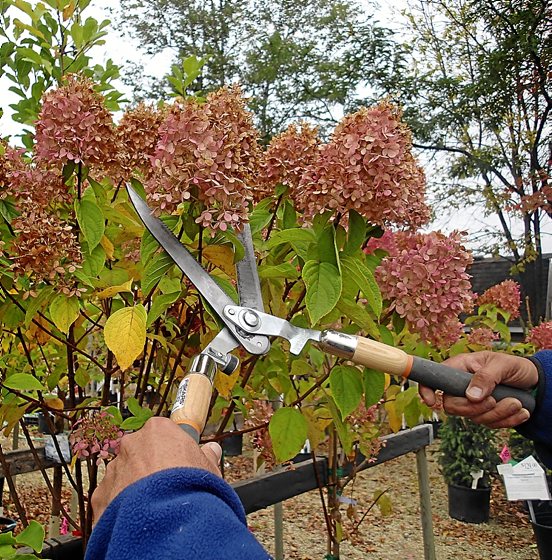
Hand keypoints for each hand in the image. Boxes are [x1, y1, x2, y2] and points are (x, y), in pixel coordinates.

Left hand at [91, 416, 221, 521]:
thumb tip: (212, 450)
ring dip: (134, 487)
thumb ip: (207, 455)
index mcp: (158, 430)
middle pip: (140, 452)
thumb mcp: (208, 467)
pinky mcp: (101, 495)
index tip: (178, 463)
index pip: (162, 434)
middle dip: (149, 466)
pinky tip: (138, 516)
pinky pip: (112, 498)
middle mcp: (131, 445)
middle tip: (166, 485)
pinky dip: (121, 506)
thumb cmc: (189, 486)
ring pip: (124, 475)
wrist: (166, 518)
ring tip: (153, 505)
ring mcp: (114, 469)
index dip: (172, 449)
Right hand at [419, 351, 537, 428]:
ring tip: (517, 402)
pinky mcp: (485, 414)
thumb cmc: (514, 366)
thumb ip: (486, 377)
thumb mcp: (502, 364)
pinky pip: (489, 424)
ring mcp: (472, 402)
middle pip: (452, 406)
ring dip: (498, 414)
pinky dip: (507, 421)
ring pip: (473, 418)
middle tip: (495, 400)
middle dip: (475, 409)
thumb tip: (471, 396)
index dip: (426, 390)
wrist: (534, 381)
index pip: (434, 378)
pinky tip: (521, 412)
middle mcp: (461, 386)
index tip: (431, 401)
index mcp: (460, 368)